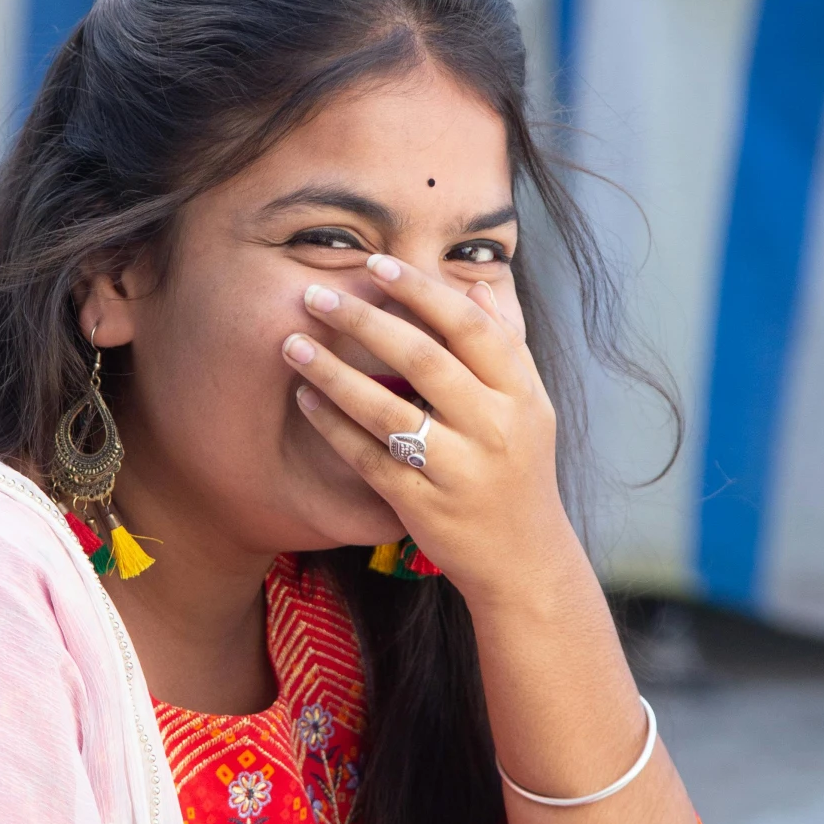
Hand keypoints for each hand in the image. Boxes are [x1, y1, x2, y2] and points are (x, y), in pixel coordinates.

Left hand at [281, 251, 577, 607]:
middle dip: (365, 321)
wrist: (524, 559)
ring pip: (388, 411)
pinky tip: (306, 399)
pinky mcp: (425, 505)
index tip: (375, 263)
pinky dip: (334, 427)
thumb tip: (476, 285)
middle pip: (424, 360)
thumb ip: (505, 345)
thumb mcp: (530, 406)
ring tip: (293, 344)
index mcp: (520, 394)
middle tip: (317, 294)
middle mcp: (494, 428)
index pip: (468, 327)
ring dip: (334, 372)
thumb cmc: (520, 470)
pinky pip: (370, 458)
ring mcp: (460, 470)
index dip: (421, 290)